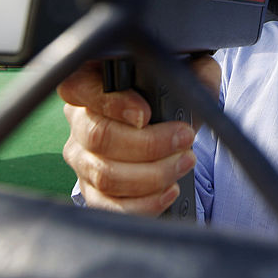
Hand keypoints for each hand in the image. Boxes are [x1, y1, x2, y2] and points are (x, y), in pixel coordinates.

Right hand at [58, 57, 219, 215]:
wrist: (171, 129)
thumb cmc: (173, 95)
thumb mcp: (188, 71)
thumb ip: (192, 72)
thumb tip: (197, 88)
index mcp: (91, 83)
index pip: (81, 89)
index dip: (113, 103)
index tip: (146, 114)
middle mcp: (80, 121)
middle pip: (99, 137)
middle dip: (149, 144)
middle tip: (184, 140)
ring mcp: (82, 158)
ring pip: (106, 175)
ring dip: (153, 174)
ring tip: (183, 163)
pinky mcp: (91, 190)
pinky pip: (109, 205)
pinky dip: (143, 203)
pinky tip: (168, 190)